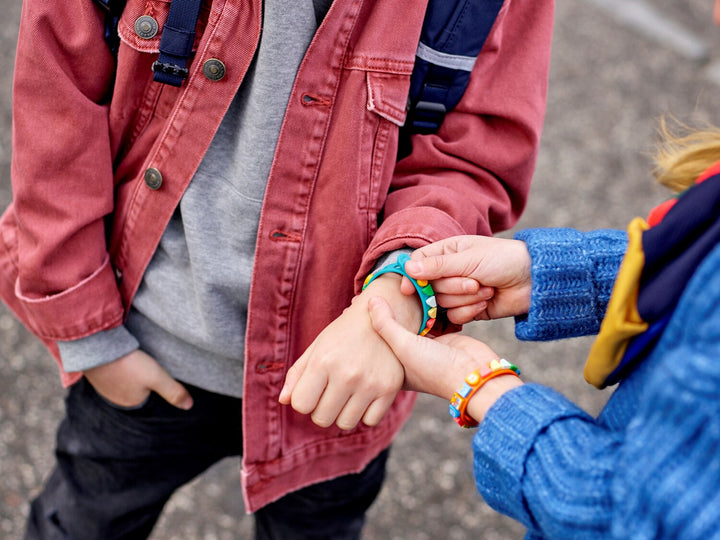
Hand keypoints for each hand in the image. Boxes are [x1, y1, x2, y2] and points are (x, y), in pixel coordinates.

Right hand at [84, 349, 192, 409]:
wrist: (96, 348)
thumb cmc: (128, 365)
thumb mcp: (157, 378)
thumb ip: (173, 391)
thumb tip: (189, 406)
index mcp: (130, 402)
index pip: (149, 393)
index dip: (155, 380)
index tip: (155, 369)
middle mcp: (114, 397)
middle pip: (136, 385)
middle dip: (141, 374)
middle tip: (144, 360)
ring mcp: (102, 384)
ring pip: (123, 376)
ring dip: (129, 366)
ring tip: (133, 356)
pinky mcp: (95, 370)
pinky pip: (111, 368)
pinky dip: (117, 361)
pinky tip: (119, 353)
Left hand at [278, 274, 418, 430]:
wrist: (383, 317)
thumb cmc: (344, 333)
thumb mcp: (317, 346)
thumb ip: (297, 373)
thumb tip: (284, 401)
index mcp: (324, 361)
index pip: (301, 405)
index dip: (304, 399)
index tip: (312, 389)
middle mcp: (347, 374)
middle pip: (322, 419)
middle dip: (321, 409)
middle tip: (330, 391)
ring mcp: (370, 383)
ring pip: (345, 423)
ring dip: (343, 412)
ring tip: (348, 393)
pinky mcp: (390, 389)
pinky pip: (370, 421)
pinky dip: (365, 413)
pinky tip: (365, 395)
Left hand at [368, 296, 521, 422]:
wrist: (475, 373)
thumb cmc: (436, 368)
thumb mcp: (404, 346)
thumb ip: (386, 323)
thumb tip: (371, 300)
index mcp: (394, 371)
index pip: (373, 347)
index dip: (363, 328)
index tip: (352, 307)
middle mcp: (408, 359)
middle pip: (390, 333)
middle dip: (381, 316)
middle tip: (365, 296)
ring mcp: (425, 347)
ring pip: (408, 323)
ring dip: (402, 309)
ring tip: (384, 290)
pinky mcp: (441, 336)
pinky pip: (426, 317)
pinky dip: (421, 307)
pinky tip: (409, 292)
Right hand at [400, 235, 531, 323]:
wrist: (533, 280)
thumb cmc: (503, 260)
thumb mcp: (469, 259)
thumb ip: (437, 266)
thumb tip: (408, 268)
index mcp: (447, 252)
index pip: (418, 263)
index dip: (412, 277)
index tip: (410, 289)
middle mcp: (449, 272)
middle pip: (430, 287)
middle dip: (453, 287)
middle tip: (474, 282)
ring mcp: (458, 292)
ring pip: (442, 303)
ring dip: (465, 298)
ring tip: (486, 290)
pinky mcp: (468, 309)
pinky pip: (454, 316)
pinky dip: (470, 310)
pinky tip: (485, 302)